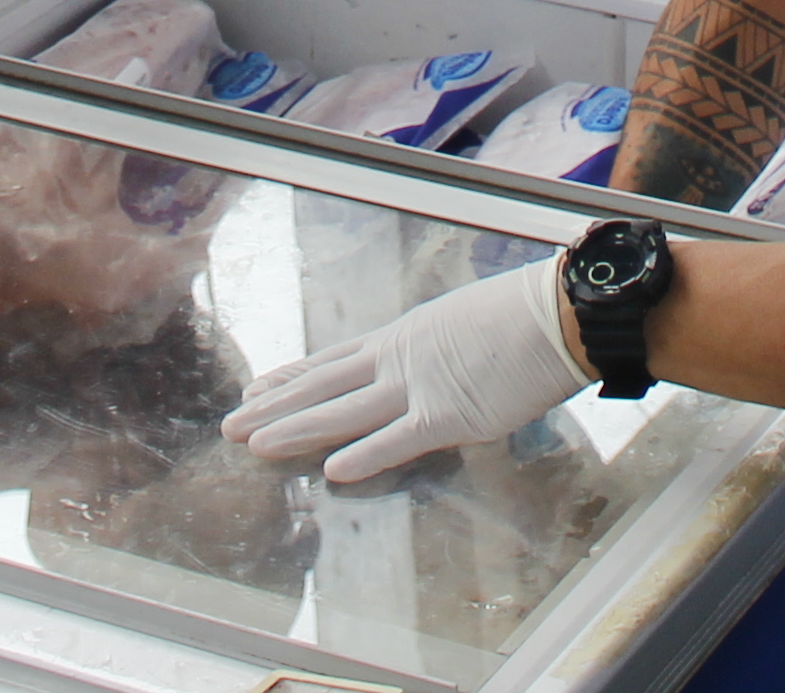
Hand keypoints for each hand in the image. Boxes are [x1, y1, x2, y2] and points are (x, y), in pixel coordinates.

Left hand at [224, 262, 593, 483]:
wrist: (554, 313)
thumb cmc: (520, 314)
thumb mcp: (460, 322)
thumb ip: (434, 350)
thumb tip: (430, 364)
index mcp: (402, 338)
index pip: (332, 360)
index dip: (292, 377)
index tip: (257, 388)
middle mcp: (398, 360)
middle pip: (323, 385)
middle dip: (275, 407)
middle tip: (230, 424)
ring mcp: (419, 387)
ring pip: (344, 412)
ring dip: (296, 428)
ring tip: (254, 444)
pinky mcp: (449, 415)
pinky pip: (398, 440)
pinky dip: (365, 456)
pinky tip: (332, 471)